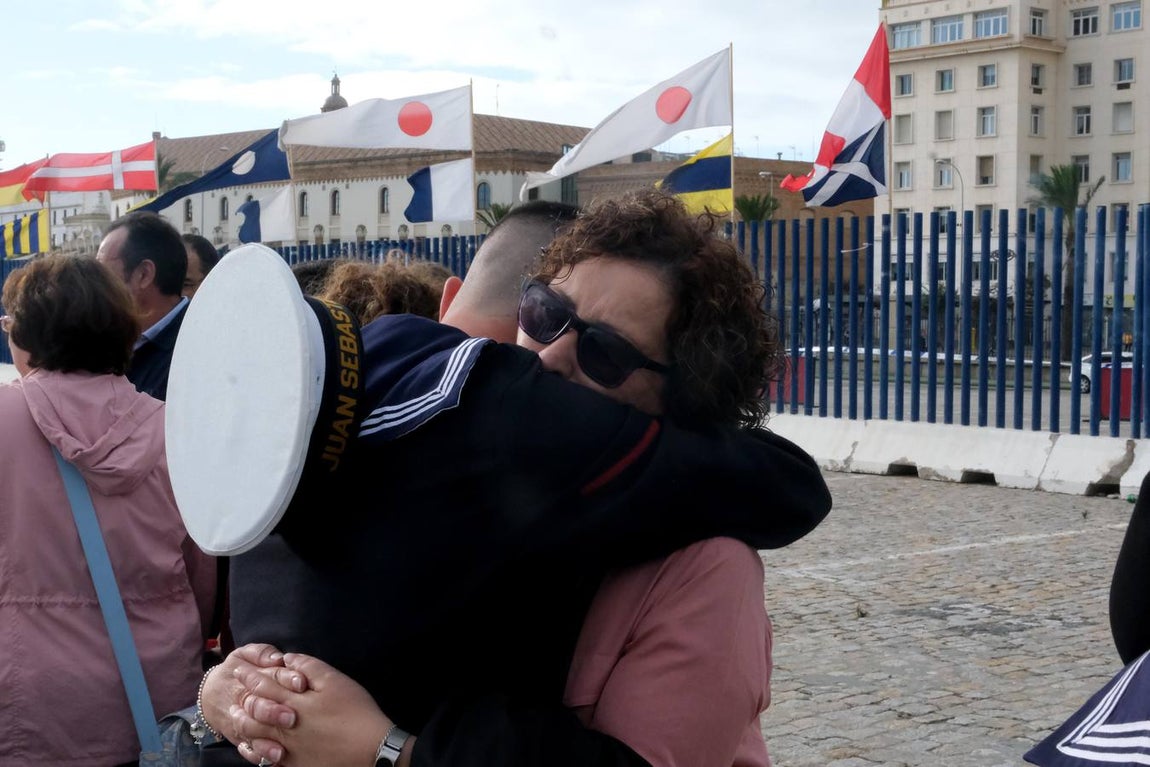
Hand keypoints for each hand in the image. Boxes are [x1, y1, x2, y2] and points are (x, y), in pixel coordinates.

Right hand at [201, 643, 301, 754]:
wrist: (213, 693)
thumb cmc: (239, 670)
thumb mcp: (246, 654)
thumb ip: (262, 653)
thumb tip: (278, 658)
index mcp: (248, 678)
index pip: (268, 677)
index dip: (285, 679)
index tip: (300, 683)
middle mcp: (245, 702)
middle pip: (258, 707)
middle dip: (273, 712)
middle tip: (292, 717)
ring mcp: (243, 722)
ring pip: (252, 733)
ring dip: (266, 742)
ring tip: (281, 750)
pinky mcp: (242, 738)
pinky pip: (249, 750)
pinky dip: (259, 756)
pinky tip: (274, 759)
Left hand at [232, 652, 393, 766]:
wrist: (370, 749)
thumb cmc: (356, 711)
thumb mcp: (336, 681)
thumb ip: (309, 667)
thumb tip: (287, 658)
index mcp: (295, 701)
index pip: (264, 685)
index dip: (250, 675)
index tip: (239, 668)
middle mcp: (285, 725)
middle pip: (254, 710)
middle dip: (241, 698)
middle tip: (233, 691)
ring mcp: (288, 747)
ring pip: (256, 735)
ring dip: (243, 724)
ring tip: (235, 717)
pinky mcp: (294, 764)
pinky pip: (265, 759)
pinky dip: (253, 752)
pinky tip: (249, 747)